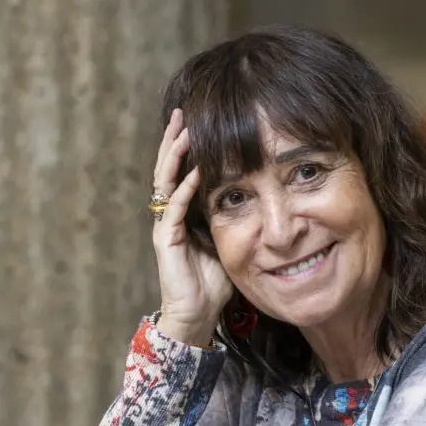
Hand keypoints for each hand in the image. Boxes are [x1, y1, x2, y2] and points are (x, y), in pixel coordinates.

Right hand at [153, 108, 234, 344]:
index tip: (196, 119)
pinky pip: (174, 208)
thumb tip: (260, 198)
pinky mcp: (165, 240)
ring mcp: (164, 225)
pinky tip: (194, 172)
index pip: (182, 170)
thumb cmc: (214, 282)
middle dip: (175, 139)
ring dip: (175, 155)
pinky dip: (184, 188)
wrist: (197, 314)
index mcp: (183, 211)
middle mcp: (170, 213)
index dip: (187, 146)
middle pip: (168, 167)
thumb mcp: (231, 241)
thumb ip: (236, 218)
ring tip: (183, 130)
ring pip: (165, 181)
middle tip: (180, 111)